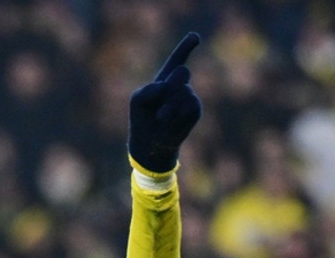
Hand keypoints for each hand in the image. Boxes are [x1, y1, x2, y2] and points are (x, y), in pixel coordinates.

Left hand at [128, 32, 202, 172]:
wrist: (150, 143)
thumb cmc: (142, 119)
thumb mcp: (138, 101)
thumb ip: (150, 89)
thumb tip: (172, 88)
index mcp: (164, 80)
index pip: (177, 60)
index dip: (186, 47)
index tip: (196, 37)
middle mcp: (179, 86)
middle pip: (181, 72)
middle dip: (173, 81)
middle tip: (164, 92)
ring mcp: (188, 96)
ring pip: (182, 91)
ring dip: (167, 106)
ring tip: (160, 117)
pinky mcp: (195, 109)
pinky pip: (188, 104)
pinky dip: (175, 113)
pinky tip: (168, 121)